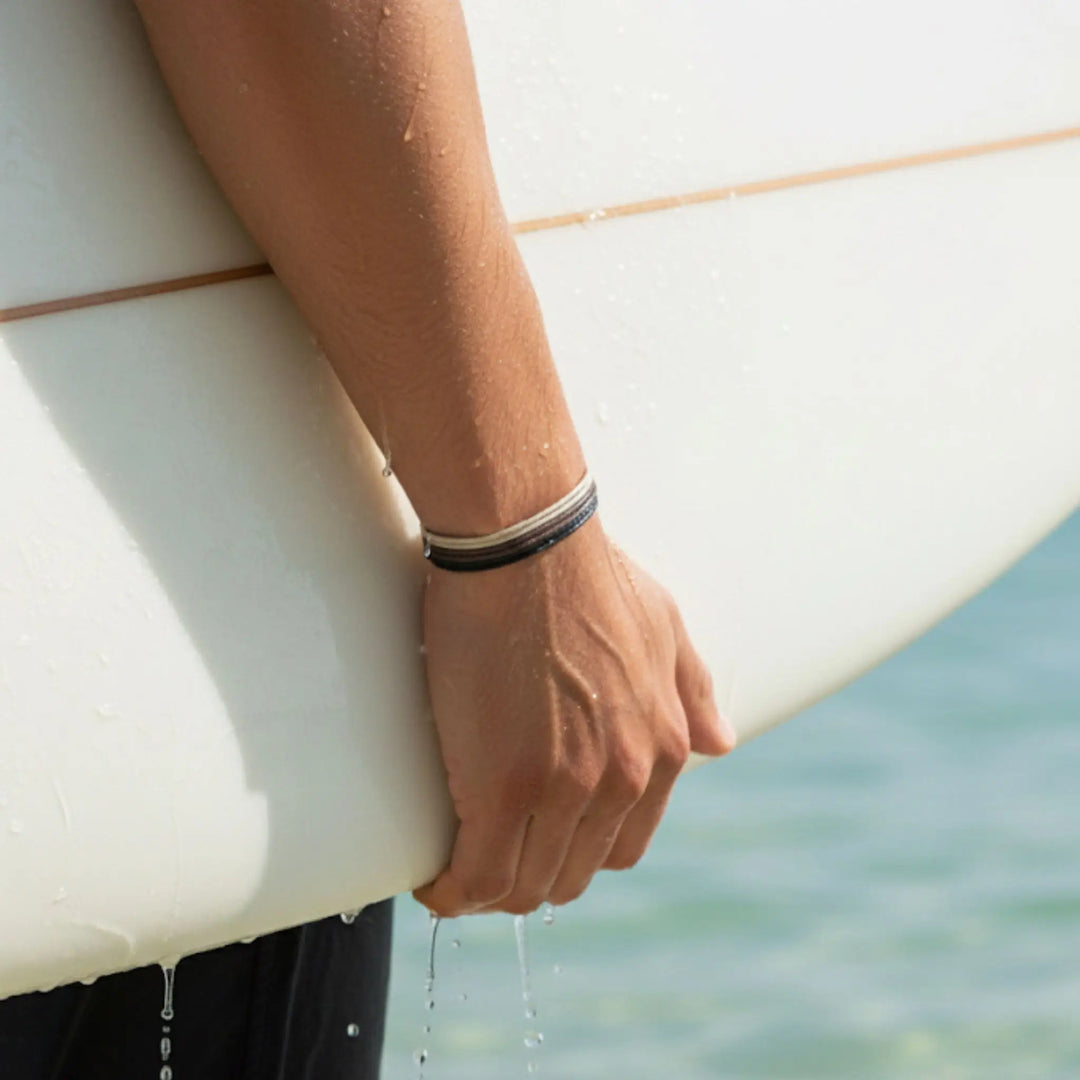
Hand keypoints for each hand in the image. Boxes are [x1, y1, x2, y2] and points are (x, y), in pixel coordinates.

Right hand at [412, 515, 735, 916]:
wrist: (527, 544)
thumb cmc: (588, 573)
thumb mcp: (666, 625)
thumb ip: (692, 692)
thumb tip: (722, 743)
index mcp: (662, 748)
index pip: (625, 845)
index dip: (579, 853)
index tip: (542, 842)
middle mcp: (622, 779)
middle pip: (575, 874)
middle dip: (533, 875)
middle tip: (492, 855)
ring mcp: (563, 789)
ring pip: (527, 884)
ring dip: (492, 890)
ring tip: (459, 873)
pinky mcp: (501, 786)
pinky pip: (479, 873)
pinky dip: (455, 889)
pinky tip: (436, 880)